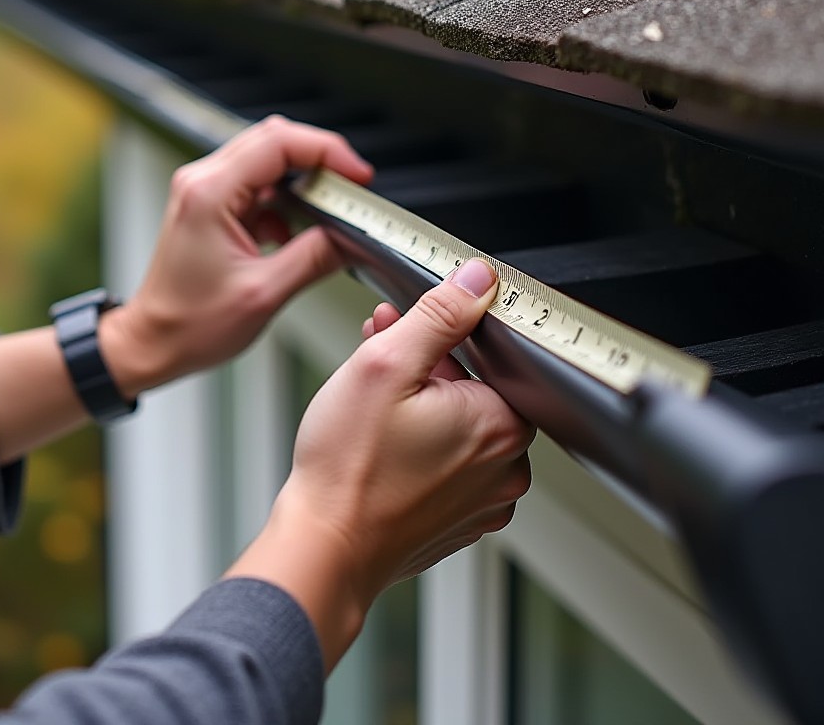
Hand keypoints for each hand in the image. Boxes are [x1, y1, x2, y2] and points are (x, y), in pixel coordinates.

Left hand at [100, 116, 373, 394]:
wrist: (153, 342)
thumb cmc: (189, 324)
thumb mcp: (265, 293)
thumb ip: (315, 257)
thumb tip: (351, 237)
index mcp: (210, 194)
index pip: (278, 143)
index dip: (326, 151)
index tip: (356, 175)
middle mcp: (202, 182)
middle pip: (274, 141)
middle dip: (319, 161)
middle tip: (350, 190)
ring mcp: (204, 192)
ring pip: (267, 161)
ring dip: (302, 183)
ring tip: (327, 214)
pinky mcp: (211, 207)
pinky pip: (257, 185)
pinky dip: (285, 201)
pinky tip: (294, 233)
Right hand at [227, 259, 534, 669]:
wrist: (323, 547)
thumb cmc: (347, 467)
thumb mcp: (387, 363)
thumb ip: (439, 315)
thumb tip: (477, 280)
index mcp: (500, 424)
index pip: (487, 357)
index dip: (439, 338)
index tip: (402, 334)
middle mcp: (505, 468)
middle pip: (472, 390)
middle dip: (424, 365)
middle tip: (377, 357)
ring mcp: (483, 501)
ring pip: (457, 427)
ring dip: (420, 404)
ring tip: (369, 402)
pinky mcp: (458, 522)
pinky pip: (447, 466)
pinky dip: (419, 446)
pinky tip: (379, 440)